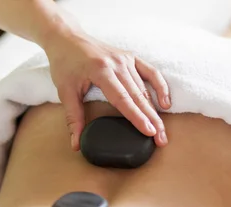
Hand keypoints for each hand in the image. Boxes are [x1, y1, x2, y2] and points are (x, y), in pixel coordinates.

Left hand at [44, 29, 170, 150]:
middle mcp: (118, 64)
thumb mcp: (65, 92)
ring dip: (155, 110)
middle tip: (161, 139)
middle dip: (152, 119)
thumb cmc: (65, 64)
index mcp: (102, 71)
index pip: (123, 99)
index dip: (137, 117)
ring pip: (145, 88)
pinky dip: (160, 87)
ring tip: (162, 130)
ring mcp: (126, 59)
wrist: (67, 38)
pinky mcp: (130, 57)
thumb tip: (76, 144)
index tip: (148, 132)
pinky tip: (165, 103)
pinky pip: (151, 72)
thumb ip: (73, 119)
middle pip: (139, 96)